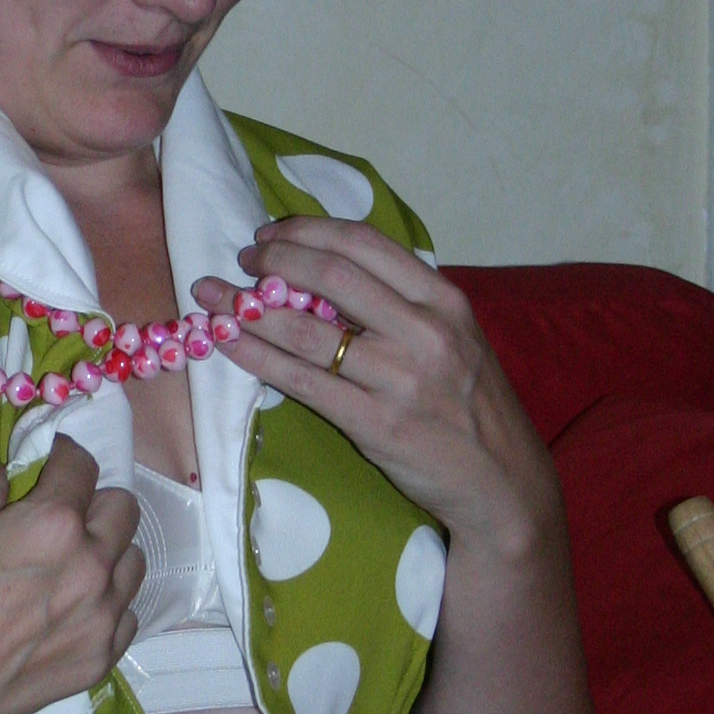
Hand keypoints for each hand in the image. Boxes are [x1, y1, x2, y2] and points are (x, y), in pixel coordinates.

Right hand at [0, 437, 144, 713]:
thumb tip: (4, 478)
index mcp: (54, 523)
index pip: (83, 468)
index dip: (68, 455)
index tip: (58, 459)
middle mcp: (92, 567)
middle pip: (124, 510)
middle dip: (96, 501)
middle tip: (65, 512)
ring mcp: (102, 619)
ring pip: (133, 564)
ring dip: (108, 552)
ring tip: (74, 562)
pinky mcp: (99, 661)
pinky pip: (125, 618)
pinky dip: (106, 605)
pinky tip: (74, 609)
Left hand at [193, 219, 559, 558]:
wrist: (501, 482)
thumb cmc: (470, 406)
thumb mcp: (456, 338)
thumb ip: (403, 304)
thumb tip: (325, 271)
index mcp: (444, 300)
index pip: (364, 244)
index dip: (307, 230)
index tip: (271, 234)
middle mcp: (425, 332)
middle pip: (330, 274)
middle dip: (273, 260)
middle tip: (241, 262)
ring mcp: (399, 379)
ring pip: (306, 331)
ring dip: (248, 308)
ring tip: (212, 297)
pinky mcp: (375, 424)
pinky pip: (301, 382)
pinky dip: (257, 357)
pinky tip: (229, 342)